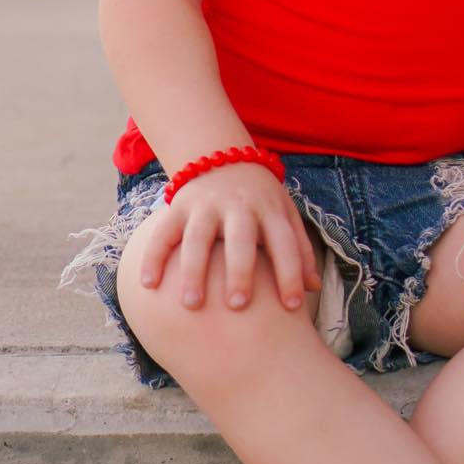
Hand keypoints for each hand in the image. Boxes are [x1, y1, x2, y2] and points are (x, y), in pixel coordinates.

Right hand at [137, 164, 321, 311]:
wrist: (224, 156)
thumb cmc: (261, 199)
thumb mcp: (284, 214)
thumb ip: (299, 249)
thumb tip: (315, 288)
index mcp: (270, 210)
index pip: (285, 243)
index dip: (291, 273)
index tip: (292, 307)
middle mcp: (239, 206)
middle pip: (240, 239)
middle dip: (240, 271)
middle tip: (238, 306)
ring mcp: (206, 205)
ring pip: (198, 238)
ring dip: (194, 271)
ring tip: (191, 305)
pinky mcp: (178, 206)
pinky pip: (163, 233)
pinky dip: (154, 257)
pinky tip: (149, 284)